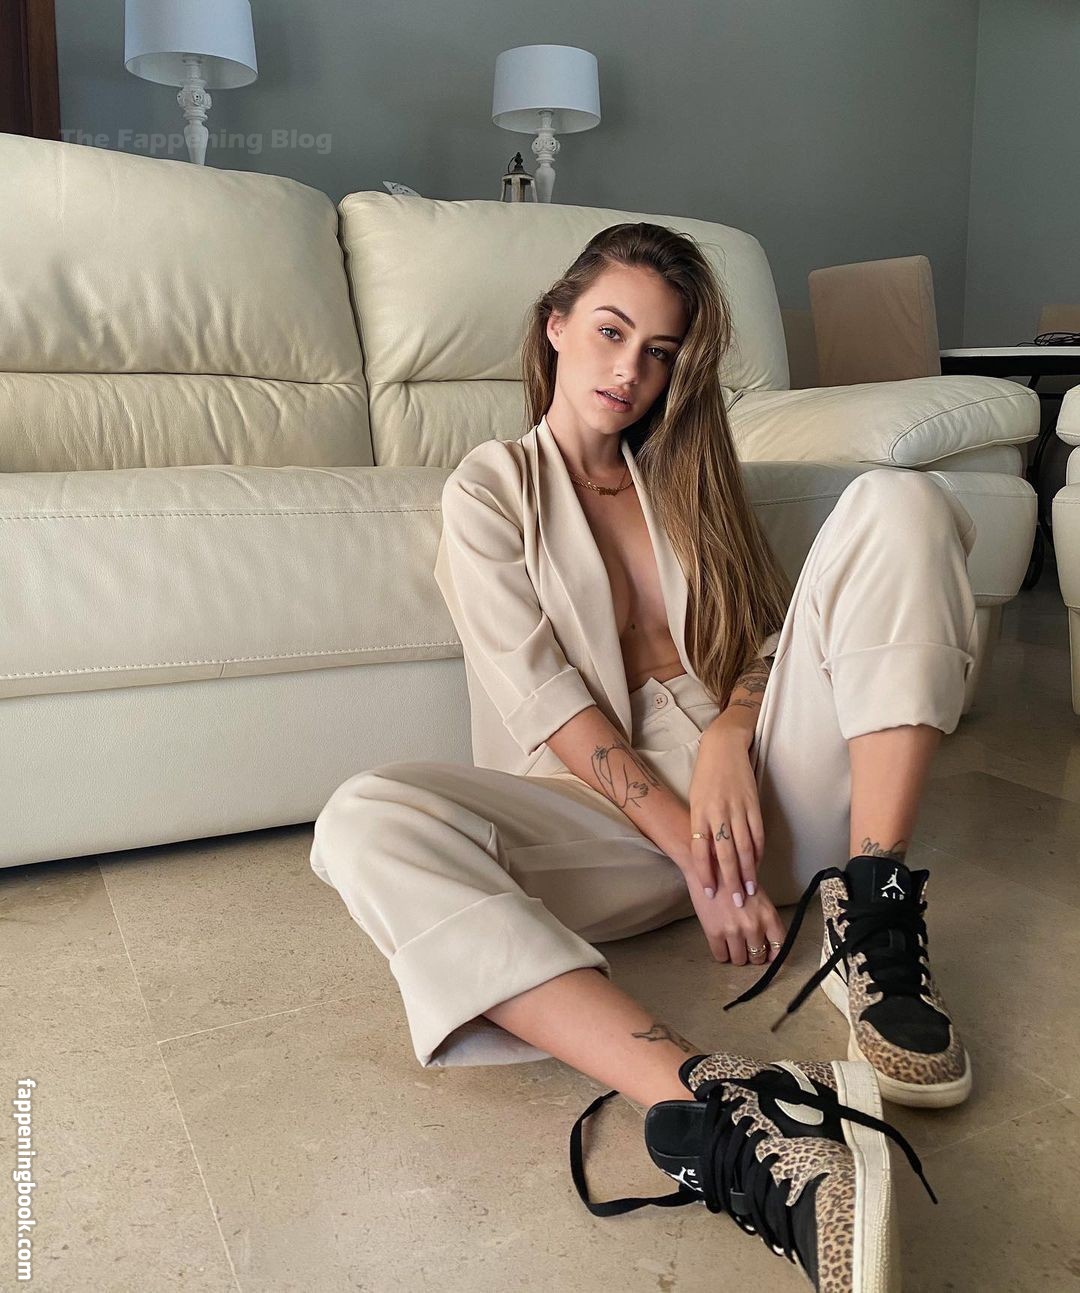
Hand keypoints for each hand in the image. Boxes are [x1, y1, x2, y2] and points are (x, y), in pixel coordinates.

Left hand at [684, 719, 762, 903]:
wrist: (723, 747)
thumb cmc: (705, 776)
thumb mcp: (695, 800)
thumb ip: (700, 826)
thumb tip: (706, 855)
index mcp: (698, 813)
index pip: (700, 851)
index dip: (705, 873)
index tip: (709, 892)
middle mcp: (717, 813)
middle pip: (724, 854)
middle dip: (730, 881)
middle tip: (735, 902)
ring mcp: (737, 809)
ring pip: (744, 847)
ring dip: (748, 871)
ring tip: (750, 890)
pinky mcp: (753, 803)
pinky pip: (757, 832)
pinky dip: (759, 850)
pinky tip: (759, 864)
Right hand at [685, 869, 786, 964]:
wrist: (709, 866)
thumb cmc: (734, 878)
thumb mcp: (758, 896)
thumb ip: (764, 919)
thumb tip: (766, 941)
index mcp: (769, 916)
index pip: (780, 949)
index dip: (774, 956)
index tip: (768, 956)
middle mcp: (754, 926)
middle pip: (758, 957)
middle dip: (752, 953)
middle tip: (745, 945)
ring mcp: (733, 931)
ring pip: (739, 960)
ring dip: (736, 954)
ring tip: (731, 943)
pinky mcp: (714, 933)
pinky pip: (721, 957)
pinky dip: (721, 953)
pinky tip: (720, 942)